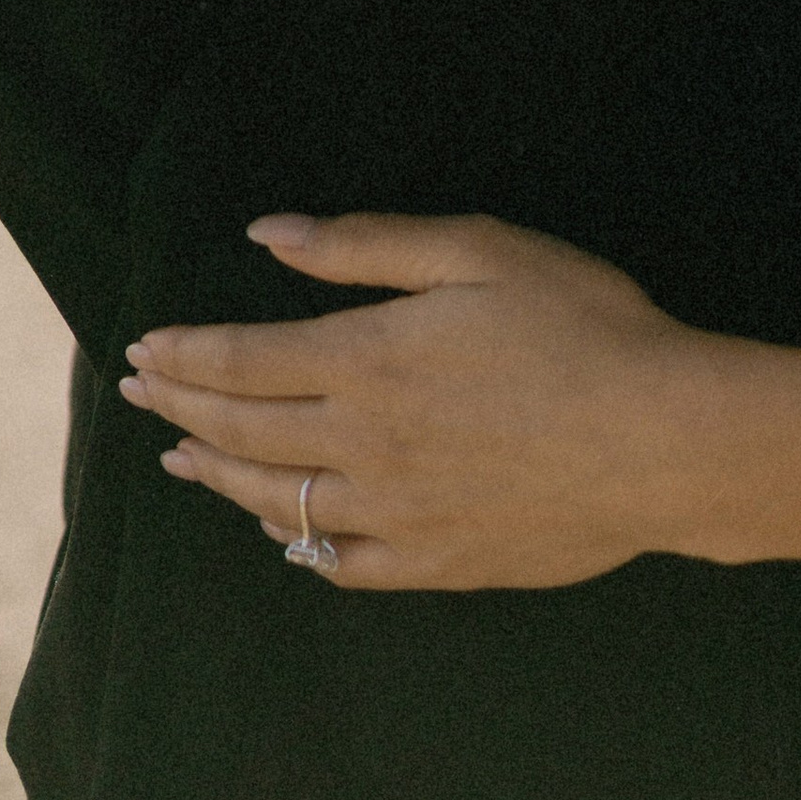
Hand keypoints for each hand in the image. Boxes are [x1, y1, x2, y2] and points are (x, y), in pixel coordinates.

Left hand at [120, 212, 719, 590]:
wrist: (662, 440)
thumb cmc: (582, 326)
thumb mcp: (478, 250)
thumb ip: (366, 244)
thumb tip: (268, 234)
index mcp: (368, 360)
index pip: (242, 361)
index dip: (184, 356)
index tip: (142, 348)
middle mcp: (364, 445)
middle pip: (243, 432)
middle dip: (180, 409)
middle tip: (138, 394)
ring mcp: (397, 514)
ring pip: (278, 504)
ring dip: (218, 477)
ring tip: (181, 462)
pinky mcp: (438, 561)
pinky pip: (342, 565)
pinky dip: (296, 545)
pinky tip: (282, 532)